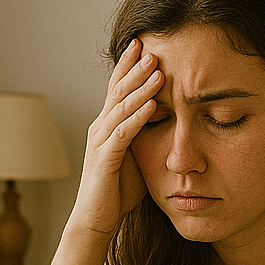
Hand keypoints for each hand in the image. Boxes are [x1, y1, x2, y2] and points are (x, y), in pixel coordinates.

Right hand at [72, 38, 162, 235]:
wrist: (96, 220)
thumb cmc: (117, 191)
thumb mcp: (136, 158)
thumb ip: (146, 137)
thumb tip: (168, 122)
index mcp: (107, 126)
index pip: (118, 89)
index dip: (130, 66)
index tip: (145, 44)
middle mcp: (100, 128)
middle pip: (118, 90)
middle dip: (136, 67)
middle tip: (153, 46)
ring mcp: (100, 142)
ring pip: (121, 106)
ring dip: (141, 87)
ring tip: (158, 69)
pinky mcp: (105, 158)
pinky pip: (123, 132)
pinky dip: (138, 117)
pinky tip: (153, 105)